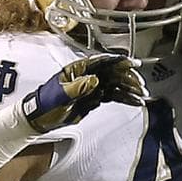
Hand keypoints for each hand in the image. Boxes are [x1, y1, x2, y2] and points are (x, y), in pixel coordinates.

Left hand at [21, 53, 145, 132]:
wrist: (40, 118)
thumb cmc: (46, 104)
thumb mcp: (60, 95)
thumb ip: (78, 87)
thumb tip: (94, 80)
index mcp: (78, 69)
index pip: (102, 62)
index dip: (118, 61)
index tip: (132, 63)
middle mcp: (87, 75)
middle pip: (113, 72)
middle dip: (128, 78)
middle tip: (140, 84)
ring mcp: (92, 86)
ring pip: (116, 84)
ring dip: (129, 88)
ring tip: (141, 95)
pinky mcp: (95, 98)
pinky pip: (114, 95)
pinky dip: (125, 98)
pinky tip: (135, 101)